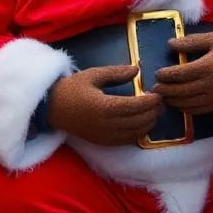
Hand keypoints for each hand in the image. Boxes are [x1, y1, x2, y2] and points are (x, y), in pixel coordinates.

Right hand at [46, 65, 162, 146]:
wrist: (52, 109)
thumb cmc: (72, 89)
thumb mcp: (93, 75)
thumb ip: (116, 73)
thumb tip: (137, 70)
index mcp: (104, 106)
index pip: (135, 106)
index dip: (150, 101)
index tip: (159, 94)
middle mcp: (107, 124)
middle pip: (139, 121)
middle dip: (153, 112)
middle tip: (161, 102)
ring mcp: (105, 136)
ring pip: (136, 133)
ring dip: (149, 123)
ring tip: (154, 112)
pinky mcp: (103, 142)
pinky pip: (127, 140)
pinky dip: (139, 133)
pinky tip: (142, 123)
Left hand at [153, 34, 212, 114]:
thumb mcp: (212, 39)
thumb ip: (190, 42)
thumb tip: (170, 44)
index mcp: (207, 66)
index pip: (181, 74)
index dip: (166, 75)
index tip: (157, 74)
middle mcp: (210, 84)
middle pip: (181, 91)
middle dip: (165, 90)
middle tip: (154, 88)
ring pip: (187, 103)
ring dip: (172, 101)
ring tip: (162, 96)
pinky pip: (197, 110)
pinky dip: (184, 108)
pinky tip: (177, 103)